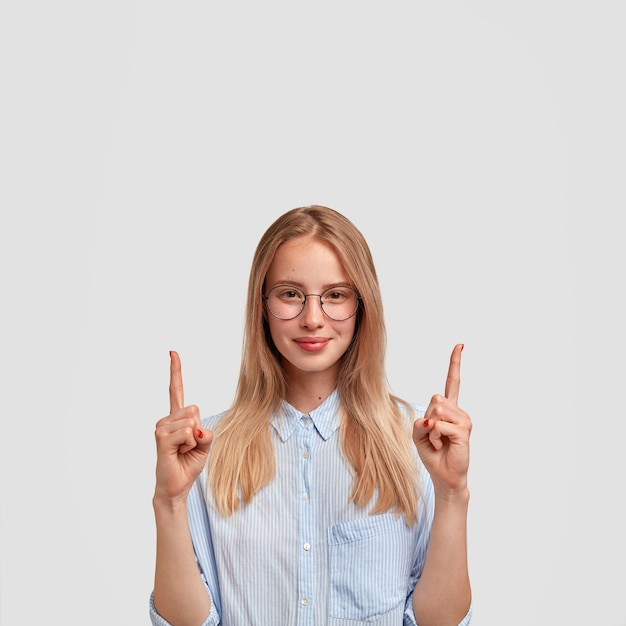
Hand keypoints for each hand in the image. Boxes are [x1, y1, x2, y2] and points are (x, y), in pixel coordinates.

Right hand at [153, 351, 212, 503]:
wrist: (177, 486)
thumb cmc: (188, 464)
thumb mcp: (205, 445)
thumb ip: (206, 433)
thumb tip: (196, 429)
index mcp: (177, 417)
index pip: (175, 389)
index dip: (175, 371)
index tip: (172, 352)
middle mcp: (166, 419)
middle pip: (195, 409)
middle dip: (199, 430)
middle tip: (188, 446)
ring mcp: (162, 428)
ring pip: (192, 422)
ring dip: (195, 441)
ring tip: (182, 451)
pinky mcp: (161, 439)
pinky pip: (187, 433)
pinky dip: (190, 444)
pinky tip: (178, 453)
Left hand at [412, 344, 471, 495]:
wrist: (444, 476)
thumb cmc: (433, 454)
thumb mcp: (418, 435)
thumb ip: (420, 422)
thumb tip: (432, 418)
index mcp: (448, 409)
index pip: (453, 382)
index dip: (455, 364)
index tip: (460, 345)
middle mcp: (459, 411)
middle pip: (435, 399)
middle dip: (427, 418)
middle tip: (433, 435)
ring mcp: (463, 420)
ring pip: (436, 411)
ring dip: (430, 429)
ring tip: (439, 441)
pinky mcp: (464, 431)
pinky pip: (440, 425)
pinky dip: (435, 435)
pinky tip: (442, 445)